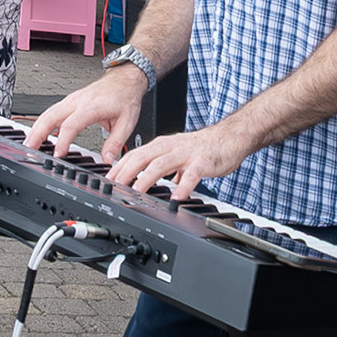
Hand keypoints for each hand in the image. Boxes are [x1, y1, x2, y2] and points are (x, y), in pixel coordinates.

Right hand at [25, 70, 148, 164]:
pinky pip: (51, 111)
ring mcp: (71, 100)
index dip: (62, 140)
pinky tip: (37, 134)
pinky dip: (41, 123)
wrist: (124, 79)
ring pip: (47, 113)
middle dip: (38, 133)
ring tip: (28, 145)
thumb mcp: (127, 122)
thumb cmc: (125, 97)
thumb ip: (116, 143)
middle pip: (50, 116)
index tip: (58, 154)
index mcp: (91, 107)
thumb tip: (107, 159)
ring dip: (36, 128)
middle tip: (29, 149)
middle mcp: (77, 101)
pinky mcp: (69, 102)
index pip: (71, 124)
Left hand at [110, 124, 252, 201]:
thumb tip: (145, 182)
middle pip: (143, 157)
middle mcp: (171, 147)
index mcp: (162, 146)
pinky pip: (191, 175)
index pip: (134, 154)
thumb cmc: (203, 148)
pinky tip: (177, 198)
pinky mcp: (203, 162)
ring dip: (147, 178)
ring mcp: (186, 153)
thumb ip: (161, 167)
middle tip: (114, 186)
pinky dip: (183, 187)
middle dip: (126, 171)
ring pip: (161, 164)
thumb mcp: (176, 155)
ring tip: (137, 192)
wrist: (230, 137)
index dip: (119, 167)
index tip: (107, 180)